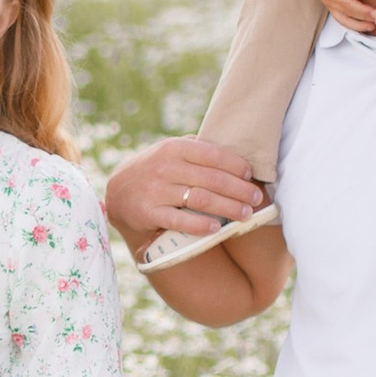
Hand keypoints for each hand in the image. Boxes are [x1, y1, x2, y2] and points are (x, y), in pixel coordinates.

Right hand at [102, 137, 268, 258]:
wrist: (118, 192)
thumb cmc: (155, 170)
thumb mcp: (170, 152)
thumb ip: (197, 149)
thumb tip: (236, 151)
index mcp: (174, 148)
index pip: (213, 155)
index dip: (236, 165)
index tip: (251, 175)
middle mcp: (165, 167)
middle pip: (212, 179)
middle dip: (239, 190)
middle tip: (256, 199)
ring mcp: (156, 190)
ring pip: (201, 199)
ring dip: (228, 208)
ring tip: (246, 215)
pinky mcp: (149, 213)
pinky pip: (179, 220)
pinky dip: (200, 225)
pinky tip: (217, 228)